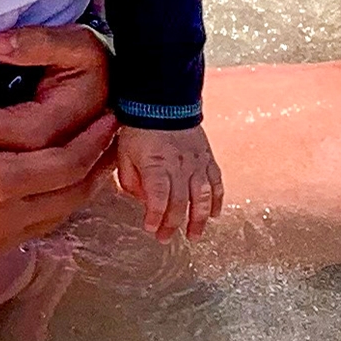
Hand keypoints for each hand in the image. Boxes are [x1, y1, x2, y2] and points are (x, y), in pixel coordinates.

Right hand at [0, 35, 117, 294]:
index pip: (64, 162)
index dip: (94, 140)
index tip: (113, 115)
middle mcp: (8, 216)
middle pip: (75, 191)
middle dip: (99, 161)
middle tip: (115, 134)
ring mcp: (1, 238)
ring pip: (62, 213)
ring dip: (83, 185)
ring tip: (95, 159)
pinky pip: (42, 226)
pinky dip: (60, 204)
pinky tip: (53, 189)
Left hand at [114, 125, 223, 239]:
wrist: (163, 102)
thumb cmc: (139, 129)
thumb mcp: (124, 153)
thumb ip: (131, 180)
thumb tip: (143, 202)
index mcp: (156, 164)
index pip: (157, 196)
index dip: (155, 215)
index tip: (150, 228)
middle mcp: (179, 166)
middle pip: (180, 202)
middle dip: (172, 224)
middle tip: (165, 238)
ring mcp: (197, 163)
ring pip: (202, 197)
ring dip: (199, 219)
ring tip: (193, 235)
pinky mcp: (208, 159)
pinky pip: (216, 183)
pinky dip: (217, 200)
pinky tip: (214, 215)